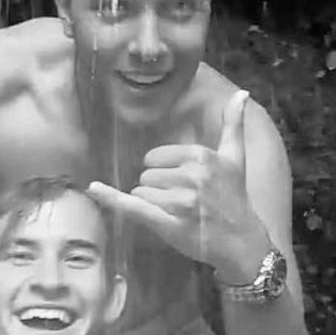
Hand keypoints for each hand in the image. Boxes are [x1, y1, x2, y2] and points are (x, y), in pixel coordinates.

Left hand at [88, 90, 264, 278]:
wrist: (241, 242)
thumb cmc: (235, 198)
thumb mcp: (235, 158)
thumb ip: (233, 124)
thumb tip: (241, 92)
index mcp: (202, 157)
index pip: (156, 158)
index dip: (164, 172)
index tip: (184, 184)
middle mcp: (191, 177)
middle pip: (146, 176)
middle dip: (158, 190)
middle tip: (184, 202)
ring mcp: (180, 202)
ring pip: (140, 194)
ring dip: (153, 206)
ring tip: (179, 214)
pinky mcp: (169, 225)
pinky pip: (133, 207)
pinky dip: (111, 199)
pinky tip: (93, 189)